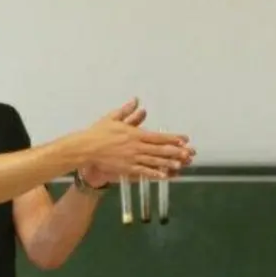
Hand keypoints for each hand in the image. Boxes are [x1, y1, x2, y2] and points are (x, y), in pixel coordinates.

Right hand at [78, 98, 195, 181]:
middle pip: (160, 149)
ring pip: (154, 161)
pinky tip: (165, 175)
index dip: (173, 138)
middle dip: (176, 151)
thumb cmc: (98, 132)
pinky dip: (155, 173)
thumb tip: (137, 101)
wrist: (85, 148)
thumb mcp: (113, 118)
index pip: (158, 136)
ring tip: (182, 164)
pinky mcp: (127, 168)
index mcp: (135, 134)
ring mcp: (132, 158)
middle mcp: (136, 146)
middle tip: (189, 153)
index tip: (185, 139)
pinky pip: (144, 171)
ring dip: (169, 163)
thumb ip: (127, 111)